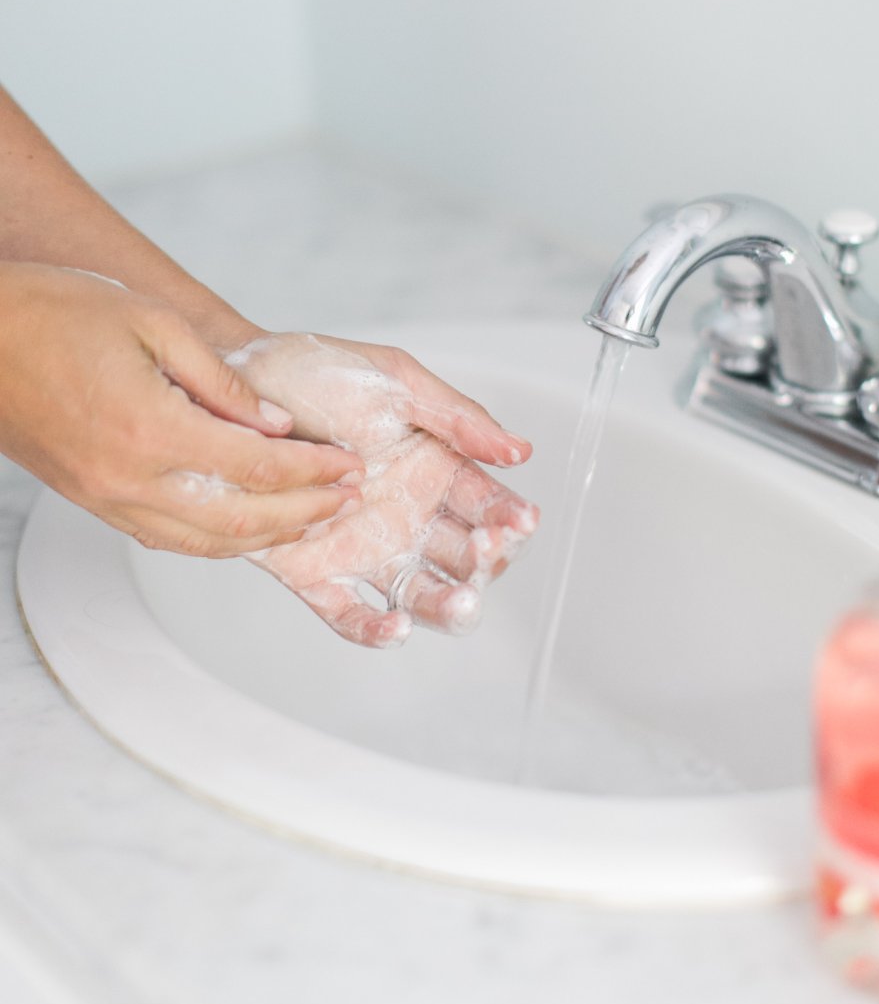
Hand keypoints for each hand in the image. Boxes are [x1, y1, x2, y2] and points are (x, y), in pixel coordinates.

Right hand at [0, 265, 363, 555]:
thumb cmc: (54, 312)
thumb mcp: (152, 322)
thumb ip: (221, 381)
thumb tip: (276, 425)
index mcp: (151, 429)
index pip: (257, 467)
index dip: (313, 471)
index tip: (350, 464)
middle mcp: (129, 479)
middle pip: (240, 519)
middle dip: (305, 511)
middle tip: (348, 497)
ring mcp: (106, 498)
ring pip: (204, 542)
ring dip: (266, 535)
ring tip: (313, 517)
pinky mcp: (91, 500)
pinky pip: (166, 537)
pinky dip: (217, 539)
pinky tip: (248, 524)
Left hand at [224, 332, 538, 646]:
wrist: (235, 387)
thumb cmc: (316, 373)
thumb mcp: (397, 381)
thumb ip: (458, 416)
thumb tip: (519, 449)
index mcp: (434, 470)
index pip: (488, 507)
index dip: (509, 518)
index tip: (518, 520)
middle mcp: (407, 517)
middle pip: (464, 560)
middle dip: (485, 564)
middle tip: (485, 552)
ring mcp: (365, 549)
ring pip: (420, 595)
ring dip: (446, 606)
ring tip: (456, 603)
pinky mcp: (317, 574)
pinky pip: (350, 614)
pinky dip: (375, 630)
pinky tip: (395, 627)